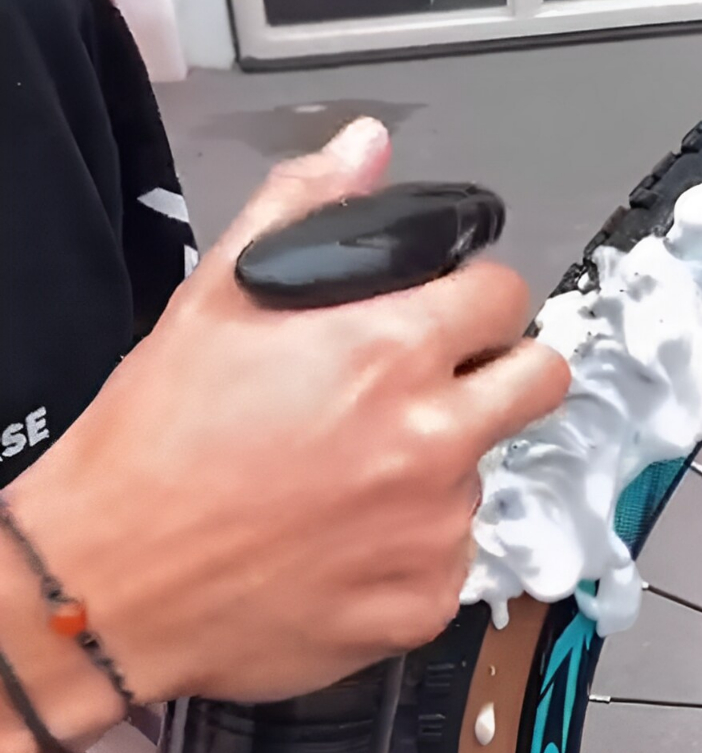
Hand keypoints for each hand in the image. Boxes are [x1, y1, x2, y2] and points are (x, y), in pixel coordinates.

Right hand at [4, 118, 568, 714]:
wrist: (110, 585)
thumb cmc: (155, 443)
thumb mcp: (215, 302)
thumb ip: (303, 212)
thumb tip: (365, 148)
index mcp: (390, 352)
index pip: (504, 296)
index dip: (478, 299)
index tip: (455, 315)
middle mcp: (433, 441)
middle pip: (541, 381)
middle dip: (506, 370)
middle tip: (443, 386)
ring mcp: (437, 530)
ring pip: (482, 472)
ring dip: (440, 465)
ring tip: (353, 477)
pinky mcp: (425, 604)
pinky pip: (450, 556)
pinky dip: (414, 545)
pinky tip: (347, 543)